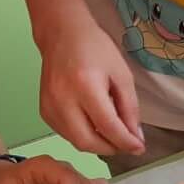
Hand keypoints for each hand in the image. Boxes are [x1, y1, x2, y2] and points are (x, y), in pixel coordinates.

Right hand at [37, 15, 144, 155]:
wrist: (62, 34)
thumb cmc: (94, 49)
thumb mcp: (122, 75)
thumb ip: (130, 108)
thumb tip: (135, 137)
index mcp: (85, 85)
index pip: (107, 126)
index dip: (126, 142)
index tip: (139, 148)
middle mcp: (63, 99)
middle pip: (88, 141)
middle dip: (111, 148)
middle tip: (126, 144)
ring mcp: (50, 106)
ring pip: (76, 142)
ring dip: (98, 145)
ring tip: (113, 135)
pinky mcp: (44, 111)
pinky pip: (66, 135)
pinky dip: (83, 137)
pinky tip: (95, 127)